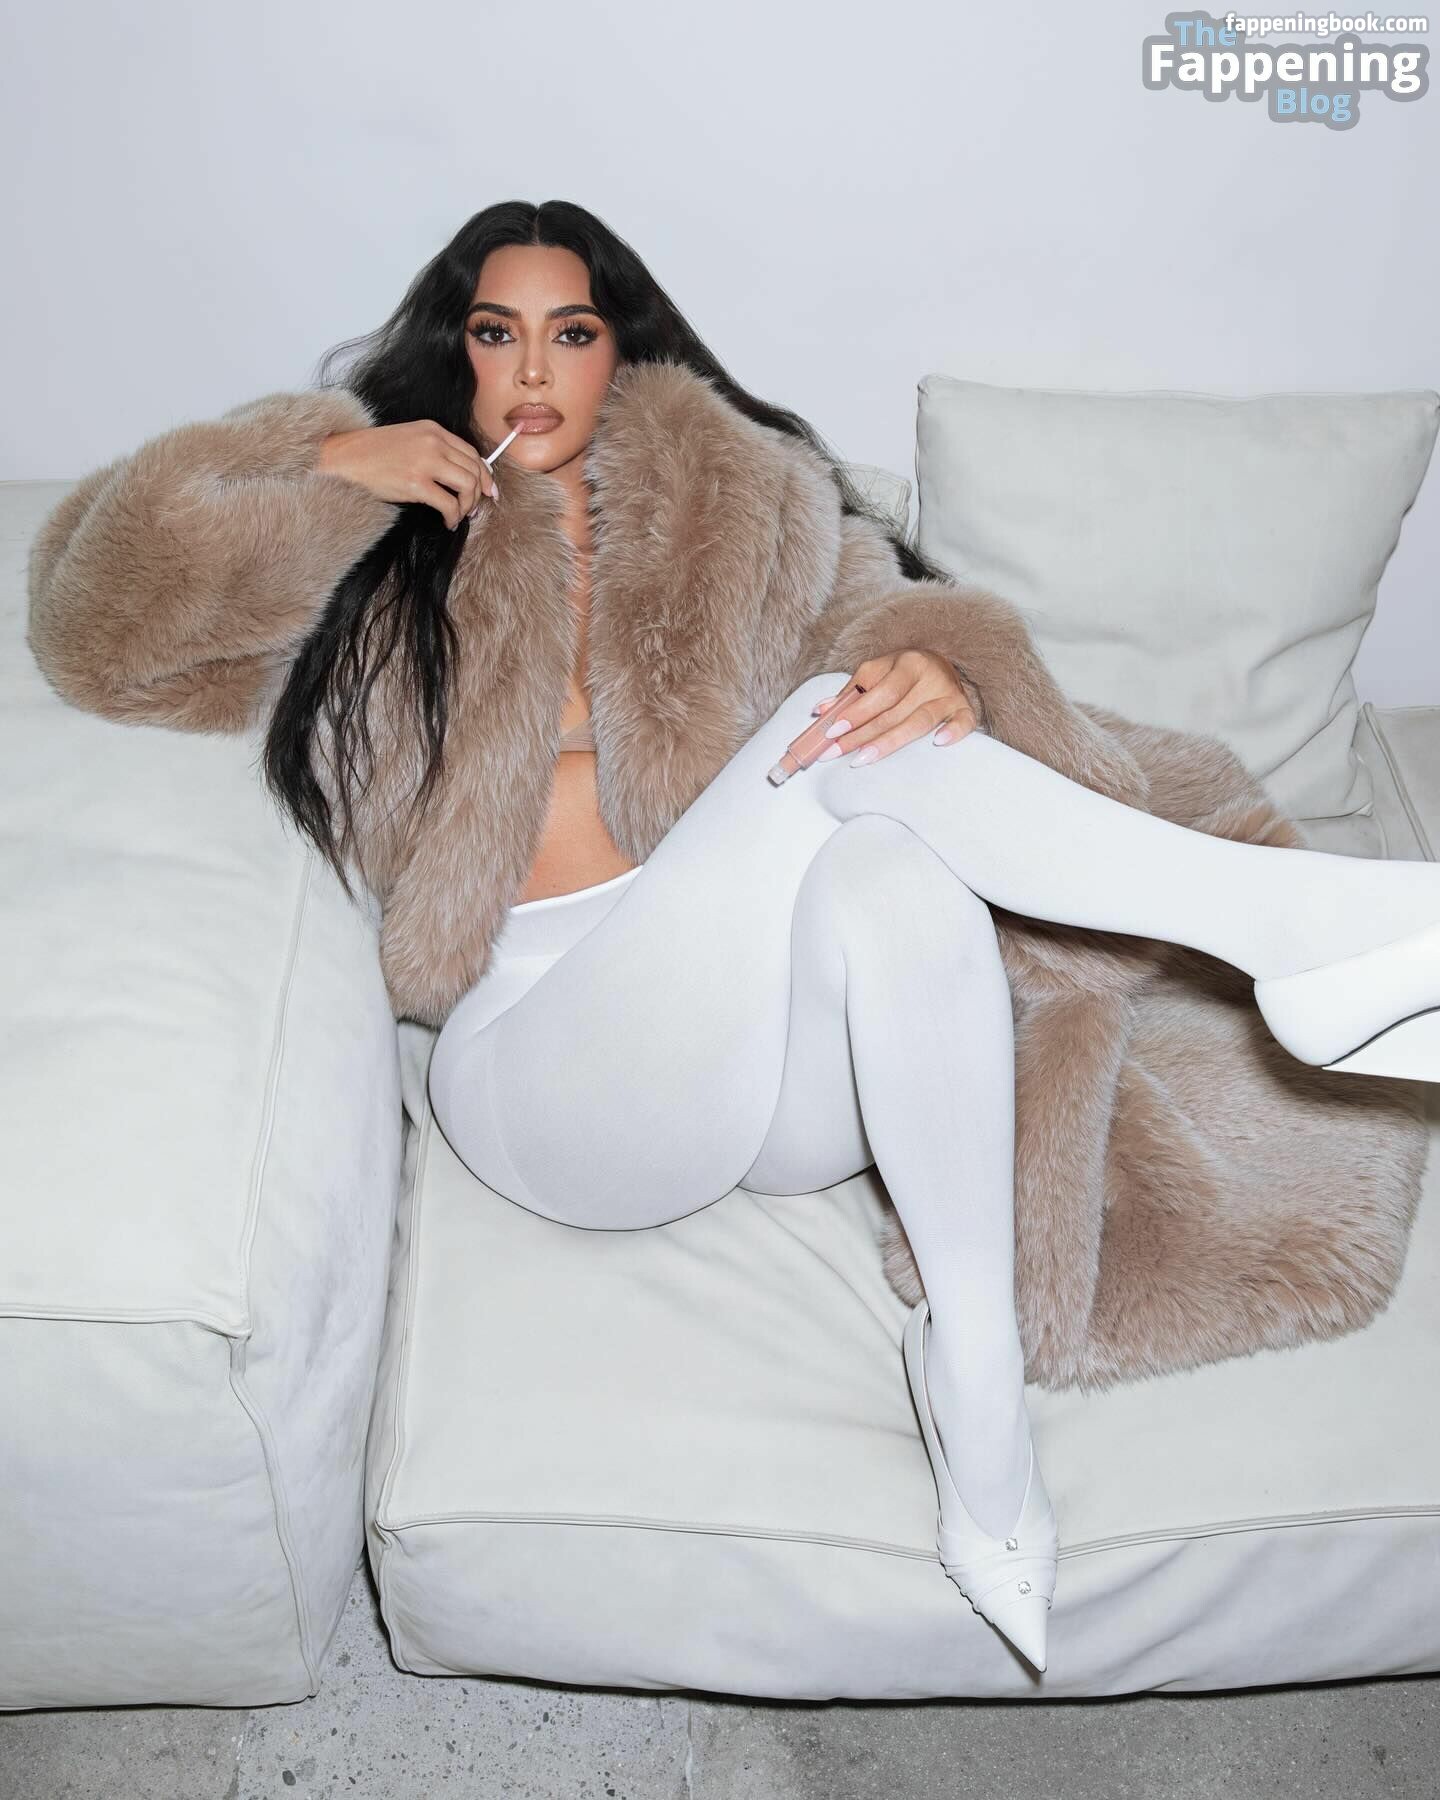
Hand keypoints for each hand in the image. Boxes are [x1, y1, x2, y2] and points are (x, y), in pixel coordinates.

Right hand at [316, 419, 499, 529]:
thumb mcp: (409, 439)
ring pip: (467, 486)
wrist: (344, 459)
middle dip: (479, 493)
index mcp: (433, 430)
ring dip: (467, 506)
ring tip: (458, 515)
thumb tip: (459, 474)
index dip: (484, 474)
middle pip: (474, 470)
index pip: (472, 453)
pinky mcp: (416, 483)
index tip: (487, 490)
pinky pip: (449, 504)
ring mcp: (425, 462)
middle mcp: (433, 442)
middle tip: (472, 508)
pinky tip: (447, 522)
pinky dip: (453, 517)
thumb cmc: (372, 454)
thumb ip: (435, 450)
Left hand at [808, 650, 980, 764]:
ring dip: (889, 743)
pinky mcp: (964, 709)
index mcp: (908, 663)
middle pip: (894, 712)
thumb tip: (821, 711)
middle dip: (861, 735)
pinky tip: (938, 744)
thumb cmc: (903, 673)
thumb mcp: (877, 673)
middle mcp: (931, 676)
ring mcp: (949, 694)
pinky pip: (964, 722)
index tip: (832, 731)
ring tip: (862, 759)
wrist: (941, 664)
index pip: (880, 692)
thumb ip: (851, 692)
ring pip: (919, 723)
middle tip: (835, 753)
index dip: (856, 713)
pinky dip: (953, 732)